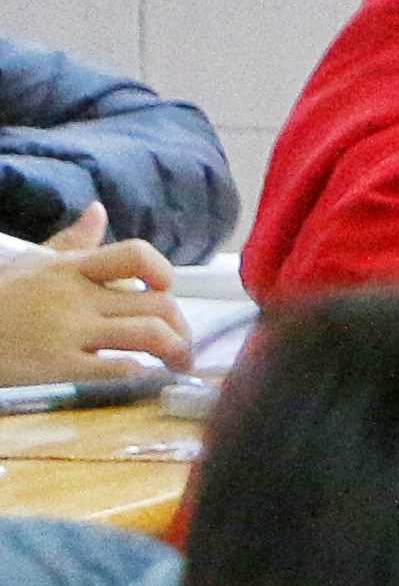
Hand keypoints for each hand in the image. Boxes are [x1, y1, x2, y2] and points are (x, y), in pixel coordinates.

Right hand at [0, 222, 183, 387]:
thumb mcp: (30, 263)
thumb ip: (71, 242)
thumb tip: (98, 210)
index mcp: (73, 268)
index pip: (136, 255)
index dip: (163, 271)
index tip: (166, 289)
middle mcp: (77, 297)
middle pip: (156, 303)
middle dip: (180, 325)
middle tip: (182, 342)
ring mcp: (70, 332)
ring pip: (148, 334)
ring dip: (173, 350)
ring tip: (175, 362)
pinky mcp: (59, 366)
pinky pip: (117, 368)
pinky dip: (141, 372)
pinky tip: (142, 375)